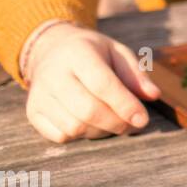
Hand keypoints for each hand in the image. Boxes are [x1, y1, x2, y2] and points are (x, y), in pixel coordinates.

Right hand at [24, 22, 160, 143]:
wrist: (52, 50)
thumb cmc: (92, 53)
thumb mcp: (117, 53)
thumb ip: (136, 74)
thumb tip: (153, 95)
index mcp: (78, 54)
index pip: (102, 84)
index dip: (125, 105)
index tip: (143, 120)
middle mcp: (53, 74)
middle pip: (87, 110)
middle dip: (117, 123)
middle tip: (133, 125)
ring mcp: (39, 95)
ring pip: (74, 127)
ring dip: (101, 131)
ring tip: (113, 121)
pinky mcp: (33, 112)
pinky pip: (60, 136)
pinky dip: (81, 135)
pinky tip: (91, 123)